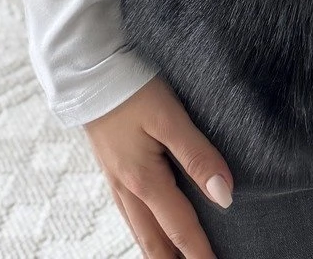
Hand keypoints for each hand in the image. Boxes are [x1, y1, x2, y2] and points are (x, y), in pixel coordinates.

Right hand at [84, 74, 233, 257]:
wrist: (88, 70)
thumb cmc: (132, 88)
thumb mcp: (170, 117)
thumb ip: (198, 156)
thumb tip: (224, 196)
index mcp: (144, 181)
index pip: (181, 229)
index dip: (201, 254)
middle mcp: (127, 190)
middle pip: (155, 243)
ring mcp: (116, 182)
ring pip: (140, 232)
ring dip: (159, 254)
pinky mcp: (111, 170)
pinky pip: (128, 215)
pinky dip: (143, 234)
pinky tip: (150, 233)